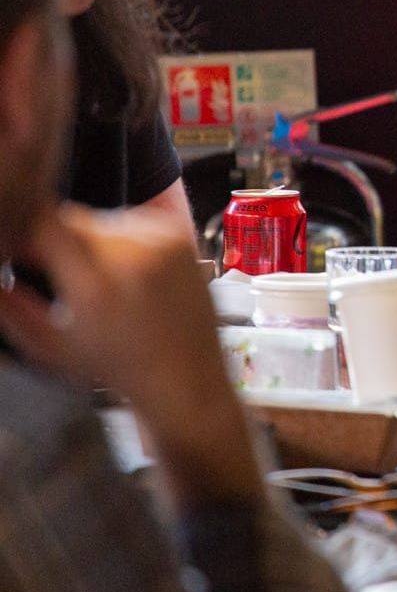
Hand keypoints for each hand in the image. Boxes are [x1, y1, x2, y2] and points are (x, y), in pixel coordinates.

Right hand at [0, 204, 262, 507]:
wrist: (185, 372)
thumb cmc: (116, 367)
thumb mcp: (49, 346)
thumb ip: (11, 309)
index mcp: (96, 281)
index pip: (46, 224)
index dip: (26, 233)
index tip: (19, 251)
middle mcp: (134, 252)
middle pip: (73, 220)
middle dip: (57, 241)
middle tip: (58, 272)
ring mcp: (161, 240)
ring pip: (102, 219)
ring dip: (89, 240)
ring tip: (96, 280)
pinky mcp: (180, 235)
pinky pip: (133, 222)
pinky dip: (122, 241)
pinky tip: (126, 274)